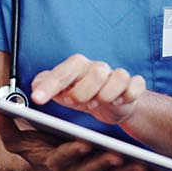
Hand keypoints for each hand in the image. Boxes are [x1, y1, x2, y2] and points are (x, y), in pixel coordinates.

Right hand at [0, 111, 164, 170]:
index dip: (73, 151)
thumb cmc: (34, 146)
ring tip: (142, 164)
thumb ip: (8, 126)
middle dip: (104, 164)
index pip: (62, 158)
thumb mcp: (19, 138)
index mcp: (53, 162)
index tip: (84, 142)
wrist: (42, 164)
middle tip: (119, 155)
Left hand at [30, 54, 145, 124]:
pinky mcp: (133, 85)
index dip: (51, 84)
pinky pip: (136, 86)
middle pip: (96, 73)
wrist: (109, 104)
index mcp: (78, 66)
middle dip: (84, 93)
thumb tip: (35, 85)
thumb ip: (44, 86)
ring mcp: (117, 75)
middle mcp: (98, 67)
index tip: (38, 99)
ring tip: (98, 103)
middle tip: (78, 104)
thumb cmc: (81, 94)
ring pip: (119, 78)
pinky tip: (119, 102)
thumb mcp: (60, 91)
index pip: (64, 70)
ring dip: (107, 95)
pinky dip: (129, 95)